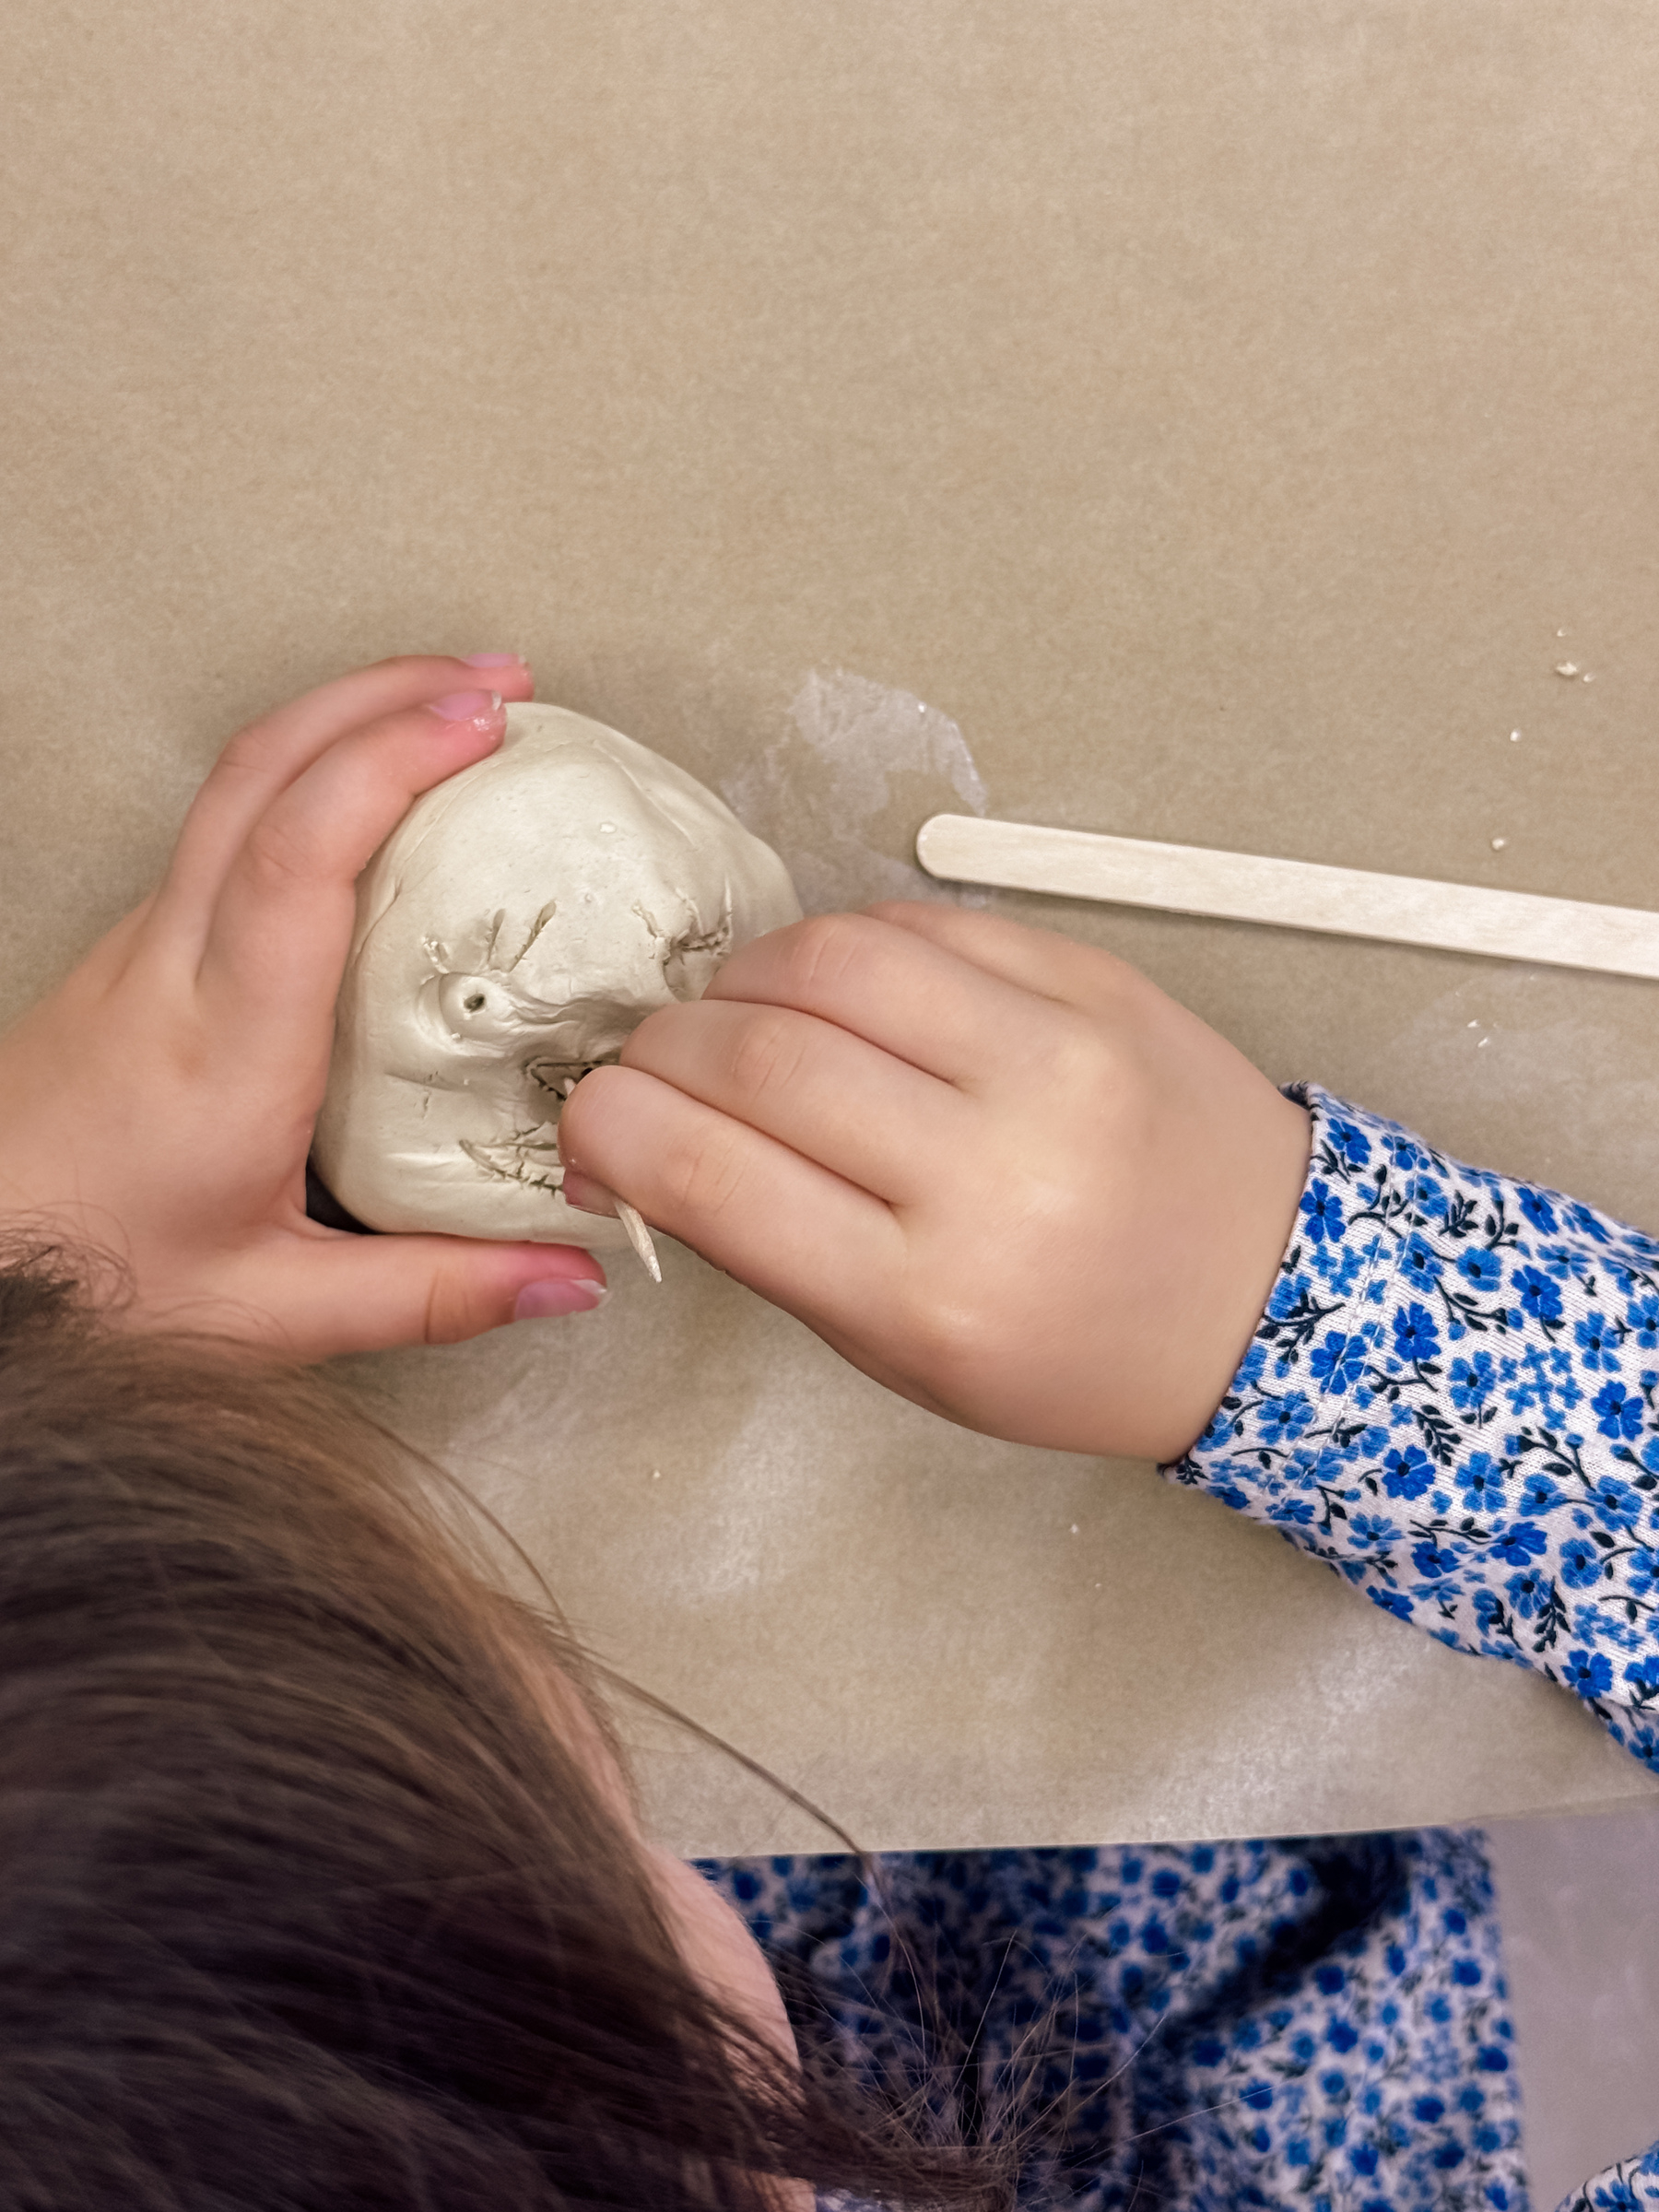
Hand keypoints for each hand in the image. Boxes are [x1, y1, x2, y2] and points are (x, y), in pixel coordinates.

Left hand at [0, 657, 607, 1358]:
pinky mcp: (139, 948)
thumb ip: (432, 1291)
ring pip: (236, 781)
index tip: (486, 723)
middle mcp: (173, 964)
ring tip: (458, 711)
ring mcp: (144, 941)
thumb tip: (572, 1275)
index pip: (297, 854)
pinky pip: (227, 823)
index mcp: (224, 1044)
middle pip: (261, 768)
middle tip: (505, 681)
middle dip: (385, 692)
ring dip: (347, 718)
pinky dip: (313, 772)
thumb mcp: (271, 1314)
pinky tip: (376, 800)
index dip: (391, 762)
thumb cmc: (89, 1280)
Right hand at [558, 904, 1309, 1459]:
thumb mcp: (904, 1352)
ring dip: (746, 976)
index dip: (611, 1126)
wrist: (1270, 1291)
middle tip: (659, 1064)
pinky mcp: (1094, 983)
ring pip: (831, 959)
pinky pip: (923, 924)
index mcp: (930, 1295)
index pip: (709, 1172)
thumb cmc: (1071, 1348)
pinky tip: (841, 990)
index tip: (593, 1121)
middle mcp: (993, 1171)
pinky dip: (846, 946)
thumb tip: (642, 1139)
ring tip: (742, 1013)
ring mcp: (1055, 1061)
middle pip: (757, 1054)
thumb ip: (772, 1244)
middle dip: (666, 1047)